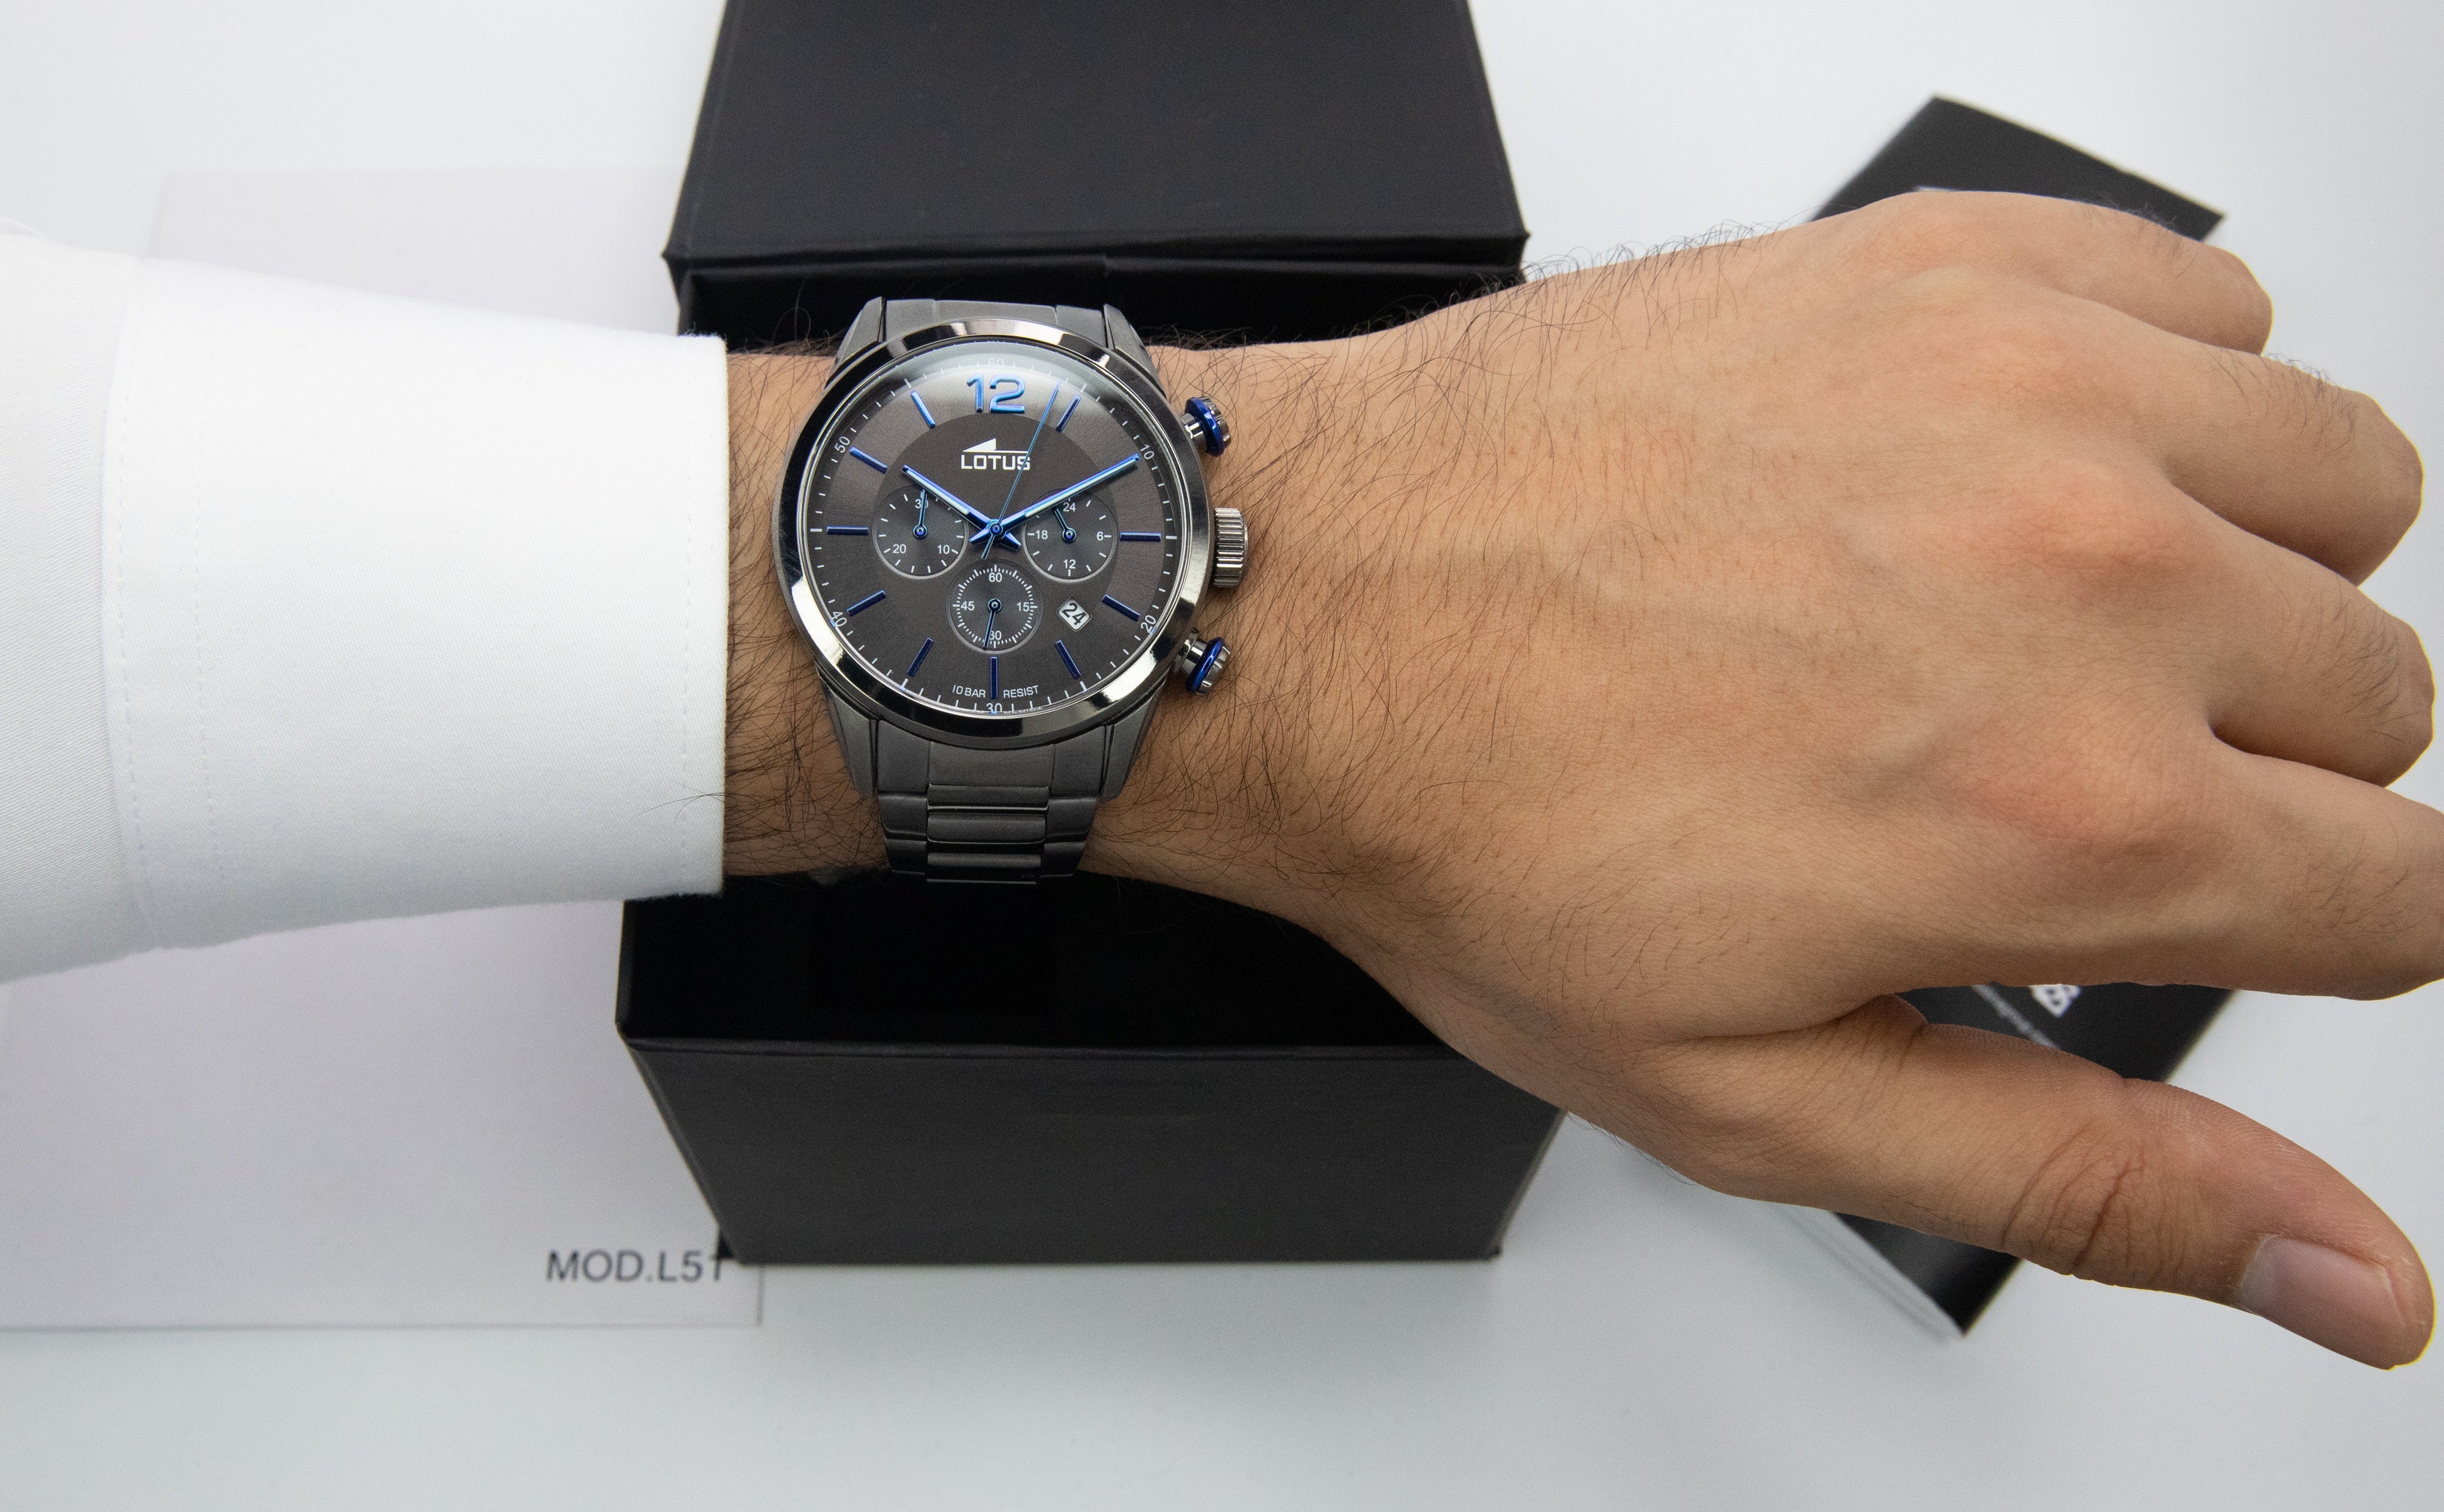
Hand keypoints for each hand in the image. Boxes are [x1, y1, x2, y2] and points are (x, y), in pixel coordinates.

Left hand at [720, 192, 2433, 1365]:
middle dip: (2255, 763)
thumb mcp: (1774, 1098)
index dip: (2318, 927)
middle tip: (2050, 767)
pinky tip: (2005, 462)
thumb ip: (2095, 1183)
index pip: (2403, 898)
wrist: (1310, 612)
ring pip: (2337, 485)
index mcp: (2067, 814)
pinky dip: (2154, 379)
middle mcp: (2086, 578)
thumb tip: (2346, 1275)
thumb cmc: (1484, 829)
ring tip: (2043, 616)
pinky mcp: (1947, 262)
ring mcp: (2028, 391)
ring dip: (2236, 568)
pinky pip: (2207, 294)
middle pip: (2382, 695)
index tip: (2214, 899)